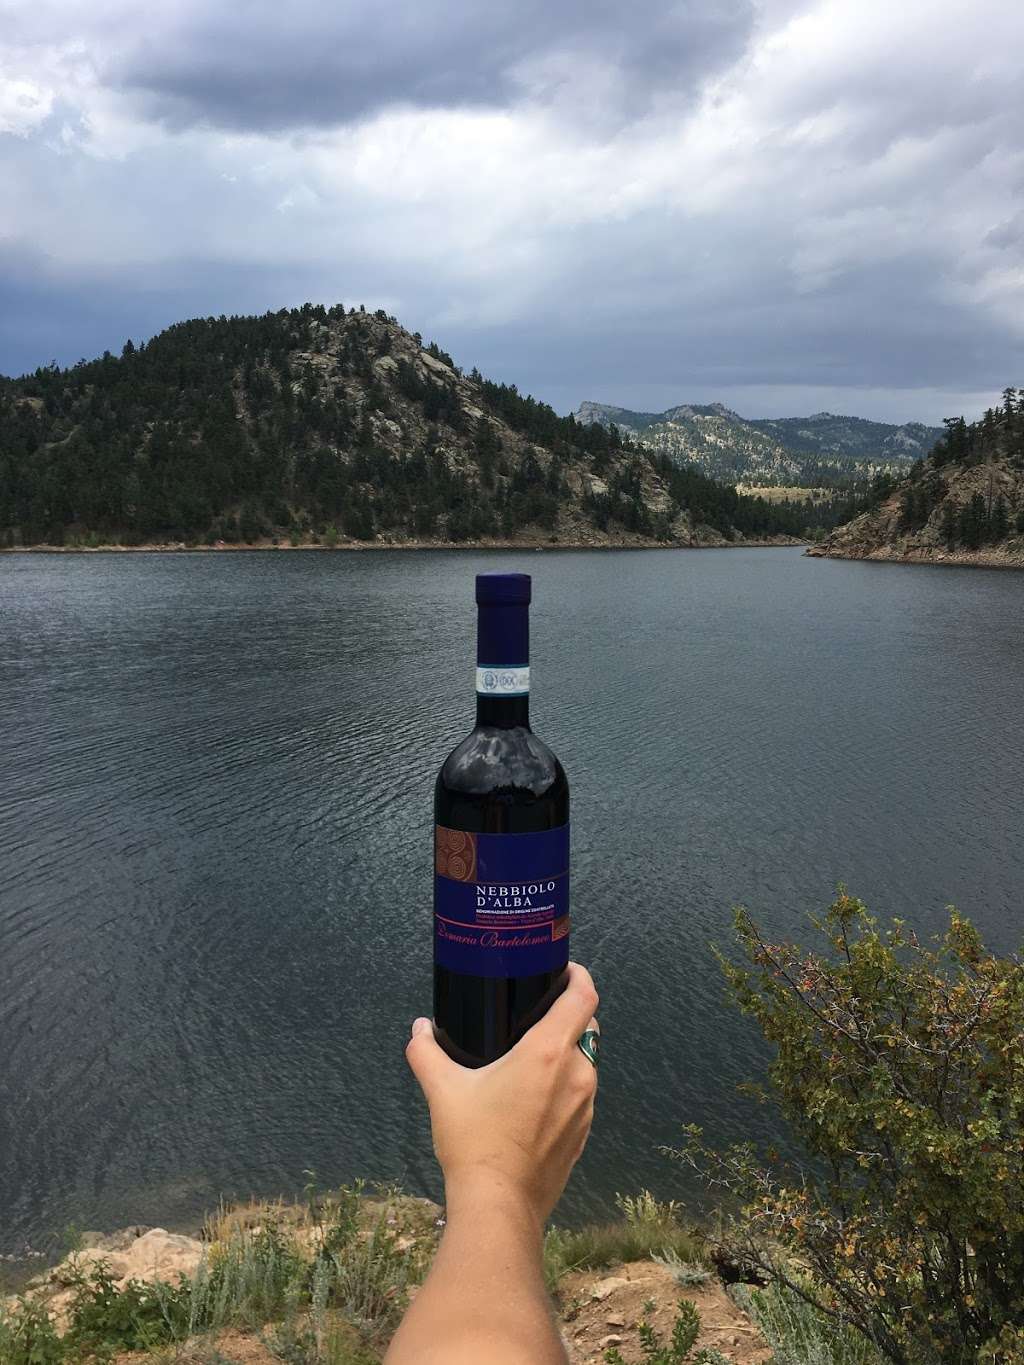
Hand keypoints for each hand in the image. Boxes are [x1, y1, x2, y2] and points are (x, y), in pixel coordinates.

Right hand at [405, 962, 599, 1225]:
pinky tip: (535, 1099)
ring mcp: (586, 1106)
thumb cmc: (474, 1141)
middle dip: (570, 1014)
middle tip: (538, 1012)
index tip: (565, 970)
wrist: (498, 1206)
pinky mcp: (583, 1134)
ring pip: (587, 1063)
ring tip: (532, 1058)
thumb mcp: (443, 1091)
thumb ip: (427, 1052)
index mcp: (549, 1052)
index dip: (579, 976)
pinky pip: (582, 1095)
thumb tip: (419, 1028)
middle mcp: (577, 1073)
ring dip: (567, 1053)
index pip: (584, 997)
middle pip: (588, 1027)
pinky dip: (566, 1086)